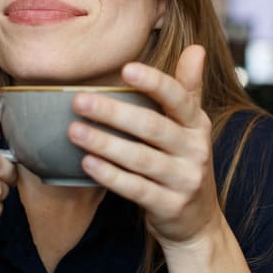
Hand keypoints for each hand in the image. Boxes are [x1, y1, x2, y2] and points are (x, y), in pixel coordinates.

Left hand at [69, 45, 220, 246]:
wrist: (198, 224)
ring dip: (105, 144)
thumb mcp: (192, 129)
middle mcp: (196, 151)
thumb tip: (196, 48)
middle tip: (79, 100)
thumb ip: (188, 91)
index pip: (178, 99)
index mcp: (198, 126)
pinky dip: (111, 176)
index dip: (154, 83)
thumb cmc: (184, 166)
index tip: (126, 69)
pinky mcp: (170, 206)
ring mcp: (185, 181)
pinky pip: (136, 189)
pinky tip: (87, 164)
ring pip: (141, 159)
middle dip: (114, 113)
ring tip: (74, 131)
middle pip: (153, 127)